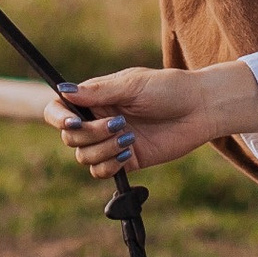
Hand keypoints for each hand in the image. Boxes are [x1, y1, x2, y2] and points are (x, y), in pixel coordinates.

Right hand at [43, 60, 257, 176]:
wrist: (199, 109)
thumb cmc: (168, 88)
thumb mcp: (132, 85)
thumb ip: (97, 92)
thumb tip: (62, 90)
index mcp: (96, 97)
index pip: (59, 109)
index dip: (58, 117)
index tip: (74, 121)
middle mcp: (99, 119)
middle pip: (71, 136)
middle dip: (91, 134)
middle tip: (119, 124)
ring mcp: (111, 141)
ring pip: (84, 156)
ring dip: (103, 150)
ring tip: (129, 138)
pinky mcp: (125, 160)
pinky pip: (101, 171)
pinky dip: (110, 165)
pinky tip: (130, 152)